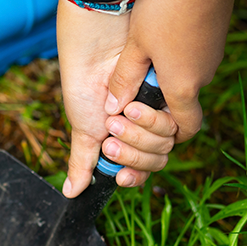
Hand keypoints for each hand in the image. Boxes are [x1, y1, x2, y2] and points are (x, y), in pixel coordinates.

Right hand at [56, 0, 178, 196]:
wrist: (94, 52)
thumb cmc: (85, 86)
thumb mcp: (84, 131)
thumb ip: (84, 162)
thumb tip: (71, 193)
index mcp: (128, 140)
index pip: (140, 170)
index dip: (134, 176)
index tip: (121, 177)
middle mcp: (146, 128)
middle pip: (154, 160)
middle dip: (132, 151)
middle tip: (112, 133)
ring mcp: (160, 112)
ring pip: (164, 144)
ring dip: (139, 134)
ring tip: (120, 114)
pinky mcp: (172, 95)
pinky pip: (175, 123)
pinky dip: (153, 120)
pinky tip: (134, 108)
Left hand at [101, 0, 246, 179]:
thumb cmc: (170, 3)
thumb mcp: (137, 43)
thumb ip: (125, 78)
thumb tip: (112, 106)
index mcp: (183, 86)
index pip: (183, 130)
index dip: (166, 135)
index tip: (145, 129)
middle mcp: (202, 77)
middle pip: (181, 108)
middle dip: (155, 111)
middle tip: (129, 103)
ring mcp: (211, 58)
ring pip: (185, 83)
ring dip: (163, 84)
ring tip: (139, 68)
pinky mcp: (212, 41)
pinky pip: (192, 63)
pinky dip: (174, 65)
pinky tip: (157, 47)